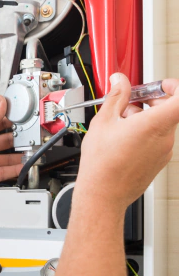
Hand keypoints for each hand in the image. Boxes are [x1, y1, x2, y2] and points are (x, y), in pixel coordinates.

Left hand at [0, 96, 21, 199]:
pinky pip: (6, 171)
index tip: (21, 118)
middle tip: (28, 134)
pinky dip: (16, 169)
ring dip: (19, 154)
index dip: (9, 121)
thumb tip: (0, 101)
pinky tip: (24, 164)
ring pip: (8, 156)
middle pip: (5, 140)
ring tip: (30, 149)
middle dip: (17, 137)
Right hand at [77, 73, 178, 209]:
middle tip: (130, 101)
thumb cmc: (102, 164)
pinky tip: (123, 138)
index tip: (158, 85)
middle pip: (170, 109)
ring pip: (161, 125)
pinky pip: (157, 140)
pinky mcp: (159, 161)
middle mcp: (165, 138)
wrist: (103, 194)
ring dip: (145, 118)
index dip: (173, 86)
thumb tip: (120, 82)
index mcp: (155, 124)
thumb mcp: (103, 122)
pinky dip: (144, 133)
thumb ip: (116, 97)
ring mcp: (164, 151)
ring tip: (120, 123)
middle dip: (151, 100)